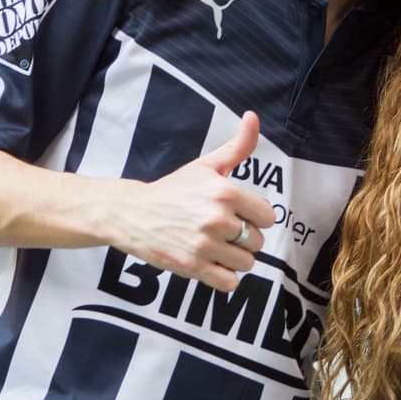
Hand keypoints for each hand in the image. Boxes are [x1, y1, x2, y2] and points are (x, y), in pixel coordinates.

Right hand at [112, 111, 276, 291]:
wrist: (132, 213)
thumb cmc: (174, 189)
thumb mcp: (206, 165)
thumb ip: (237, 146)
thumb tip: (253, 116)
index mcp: (225, 192)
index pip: (268, 217)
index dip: (254, 217)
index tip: (238, 214)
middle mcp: (217, 218)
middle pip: (257, 242)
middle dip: (243, 239)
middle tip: (222, 231)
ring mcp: (204, 245)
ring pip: (246, 263)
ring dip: (234, 259)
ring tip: (216, 247)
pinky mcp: (192, 268)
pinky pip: (230, 283)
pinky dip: (224, 278)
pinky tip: (212, 264)